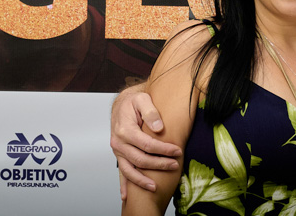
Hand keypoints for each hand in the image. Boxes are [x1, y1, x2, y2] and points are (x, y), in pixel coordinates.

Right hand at [110, 85, 181, 199]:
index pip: (147, 144)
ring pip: (129, 170)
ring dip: (141, 180)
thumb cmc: (134, 101)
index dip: (163, 150)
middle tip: (174, 166)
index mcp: (125, 130)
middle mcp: (119, 142)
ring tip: (154, 188)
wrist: (122, 104)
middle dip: (158, 165)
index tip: (177, 151)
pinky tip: (127, 195)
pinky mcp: (119, 154)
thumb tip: (158, 128)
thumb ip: (151, 112)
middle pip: (140, 159)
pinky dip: (124, 184)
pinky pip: (121, 171)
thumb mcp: (143, 99)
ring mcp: (118, 150)